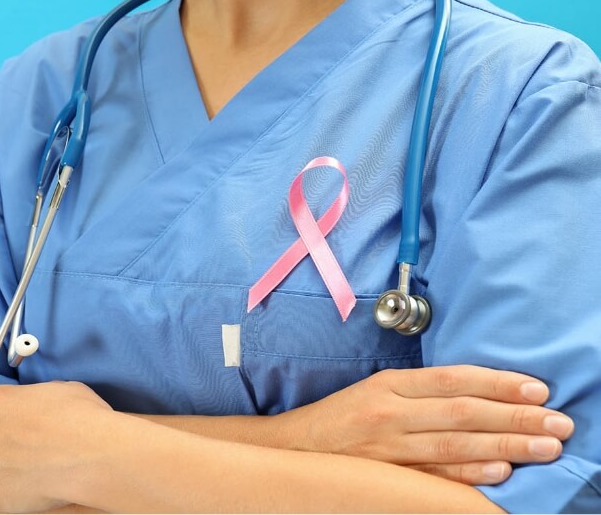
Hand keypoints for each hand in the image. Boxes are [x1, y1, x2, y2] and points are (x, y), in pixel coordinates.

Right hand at [276, 365, 573, 484]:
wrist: (296, 448)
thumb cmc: (341, 417)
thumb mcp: (376, 390)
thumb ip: (421, 392)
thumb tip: (479, 394)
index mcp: (390, 385)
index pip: (453, 379)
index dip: (498, 384)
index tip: (537, 390)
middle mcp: (391, 412)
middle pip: (463, 412)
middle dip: (515, 418)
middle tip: (557, 423)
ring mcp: (388, 447)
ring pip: (455, 445)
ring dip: (505, 446)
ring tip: (545, 448)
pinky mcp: (385, 475)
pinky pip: (434, 475)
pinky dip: (469, 475)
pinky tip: (500, 474)